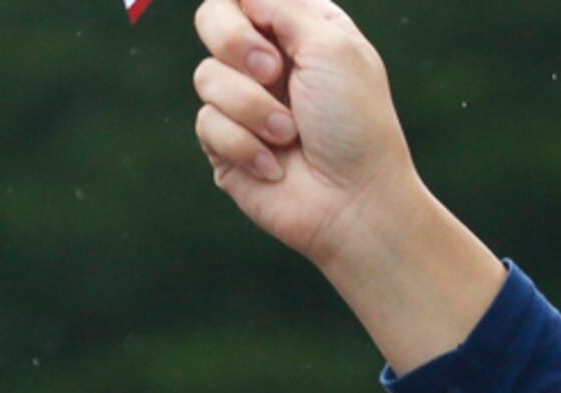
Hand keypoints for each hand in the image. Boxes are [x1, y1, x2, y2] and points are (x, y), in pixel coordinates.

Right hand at [190, 0, 503, 369]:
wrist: (354, 203)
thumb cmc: (354, 123)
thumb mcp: (328, 44)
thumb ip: (279, 4)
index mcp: (299, 28)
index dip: (240, 1)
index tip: (253, 16)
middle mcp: (268, 61)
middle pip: (211, 18)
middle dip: (235, 44)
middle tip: (271, 72)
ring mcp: (243, 104)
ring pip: (206, 76)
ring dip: (252, 107)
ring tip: (289, 135)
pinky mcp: (225, 146)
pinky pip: (206, 124)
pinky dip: (244, 145)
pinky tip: (275, 167)